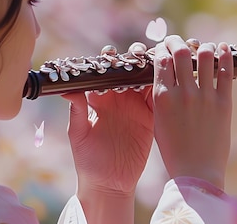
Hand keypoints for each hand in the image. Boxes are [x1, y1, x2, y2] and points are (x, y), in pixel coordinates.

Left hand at [61, 43, 153, 196]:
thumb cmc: (88, 160)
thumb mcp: (79, 135)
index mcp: (100, 100)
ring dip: (150, 69)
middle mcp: (119, 99)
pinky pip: (159, 99)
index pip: (104, 73)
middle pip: (128, 72)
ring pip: (145, 81)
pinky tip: (168, 80)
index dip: (108, 61)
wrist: (108, 183)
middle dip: (133, 58)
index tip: (110, 55)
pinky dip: (164, 88)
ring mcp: (136, 108)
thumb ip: (77, 111)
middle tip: (137, 53)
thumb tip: (68, 89)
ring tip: (155, 60)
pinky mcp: (151, 119)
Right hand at [152, 35, 233, 189]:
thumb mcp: (159, 120)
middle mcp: (183, 93)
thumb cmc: (174, 148)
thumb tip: (165, 72)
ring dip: (202, 46)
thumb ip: (161, 95)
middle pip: (180, 52)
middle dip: (178, 41)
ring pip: (205, 55)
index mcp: (162, 97)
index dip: (162, 49)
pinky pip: (225, 71)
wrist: (196, 172)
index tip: (164, 48)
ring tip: (202, 47)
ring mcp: (205, 97)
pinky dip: (225, 54)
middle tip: (178, 42)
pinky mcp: (224, 103)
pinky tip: (223, 47)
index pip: (161, 60)